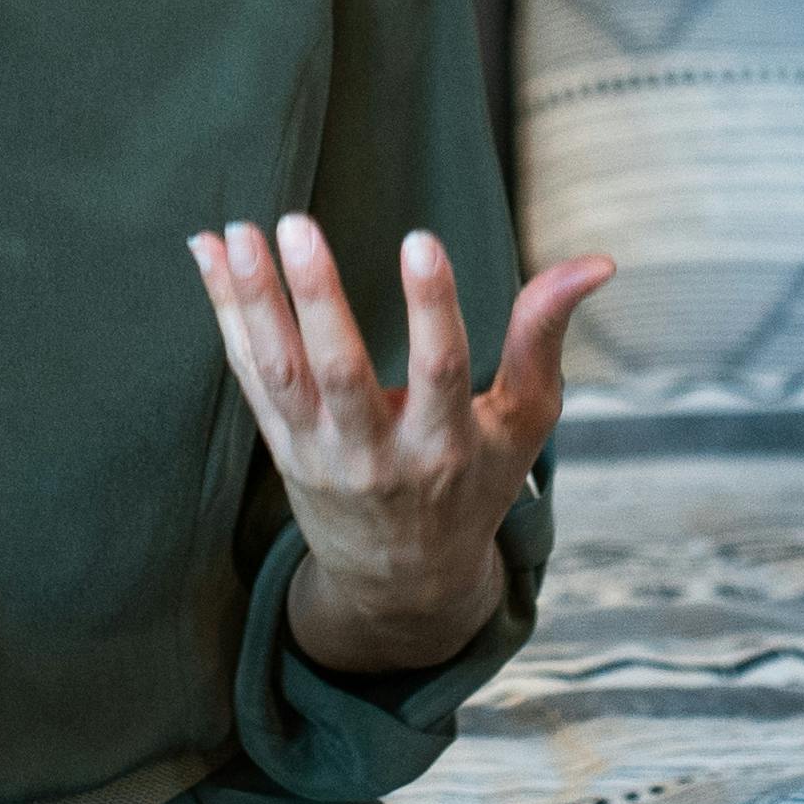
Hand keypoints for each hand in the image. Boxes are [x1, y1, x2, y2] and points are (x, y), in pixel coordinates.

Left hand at [187, 215, 612, 671]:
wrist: (403, 579)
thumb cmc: (476, 481)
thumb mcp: (524, 421)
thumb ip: (544, 336)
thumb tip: (597, 261)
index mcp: (448, 444)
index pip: (442, 371)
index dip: (433, 307)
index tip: (421, 240)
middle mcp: (378, 453)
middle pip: (341, 373)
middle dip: (318, 298)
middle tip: (297, 224)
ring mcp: (320, 452)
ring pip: (280, 373)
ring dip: (254, 300)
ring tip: (236, 233)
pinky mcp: (281, 444)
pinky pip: (248, 373)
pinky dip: (225, 313)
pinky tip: (206, 251)